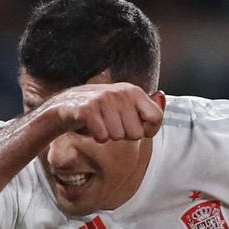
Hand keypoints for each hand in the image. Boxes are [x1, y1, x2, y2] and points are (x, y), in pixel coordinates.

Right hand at [37, 83, 163, 143]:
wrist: (66, 106)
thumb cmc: (101, 109)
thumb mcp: (125, 105)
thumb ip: (146, 107)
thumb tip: (162, 97)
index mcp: (134, 91)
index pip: (157, 118)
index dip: (149, 131)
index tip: (138, 129)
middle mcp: (120, 92)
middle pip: (136, 133)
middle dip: (124, 135)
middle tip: (111, 125)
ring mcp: (104, 99)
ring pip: (118, 136)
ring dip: (108, 136)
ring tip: (100, 124)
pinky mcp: (87, 109)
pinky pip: (103, 137)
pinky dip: (97, 137)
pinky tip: (91, 127)